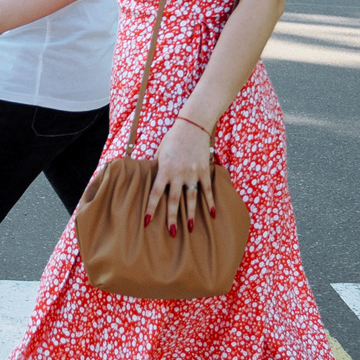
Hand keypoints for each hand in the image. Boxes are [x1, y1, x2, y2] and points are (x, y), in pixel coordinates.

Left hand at [148, 113, 218, 234]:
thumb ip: (158, 168)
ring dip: (191, 214)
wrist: (193, 125)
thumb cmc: (173, 138)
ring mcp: (193, 173)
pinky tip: (212, 214)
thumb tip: (153, 180)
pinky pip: (207, 189)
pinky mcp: (205, 170)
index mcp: (164, 169)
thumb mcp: (160, 152)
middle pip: (174, 200)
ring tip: (190, 228)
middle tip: (171, 233)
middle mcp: (179, 173)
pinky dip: (210, 202)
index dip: (151, 208)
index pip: (155, 193)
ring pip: (191, 198)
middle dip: (172, 217)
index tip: (147, 221)